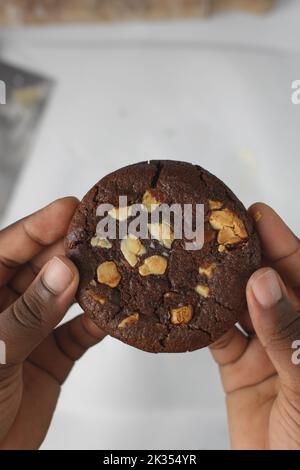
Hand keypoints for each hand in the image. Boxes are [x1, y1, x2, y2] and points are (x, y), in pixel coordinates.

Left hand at [0, 198, 105, 448]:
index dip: (40, 225)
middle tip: (104, 235)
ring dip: (89, 285)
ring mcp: (30, 331)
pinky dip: (98, 324)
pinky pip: (78, 332)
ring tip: (117, 267)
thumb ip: (28, 312)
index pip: (8, 247)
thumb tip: (64, 271)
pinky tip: (115, 314)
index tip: (71, 208)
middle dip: (72, 251)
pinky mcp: (51, 357)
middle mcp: (4, 307)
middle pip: (42, 267)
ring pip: (63, 296)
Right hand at [210, 203, 299, 449]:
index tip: (255, 213)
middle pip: (263, 283)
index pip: (299, 272)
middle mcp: (289, 330)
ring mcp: (263, 348)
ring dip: (214, 285)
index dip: (279, 241)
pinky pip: (215, 337)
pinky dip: (198, 322)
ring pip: (236, 307)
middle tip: (214, 229)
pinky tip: (184, 304)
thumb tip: (262, 281)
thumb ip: (286, 330)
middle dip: (240, 255)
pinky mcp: (238, 369)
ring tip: (193, 257)